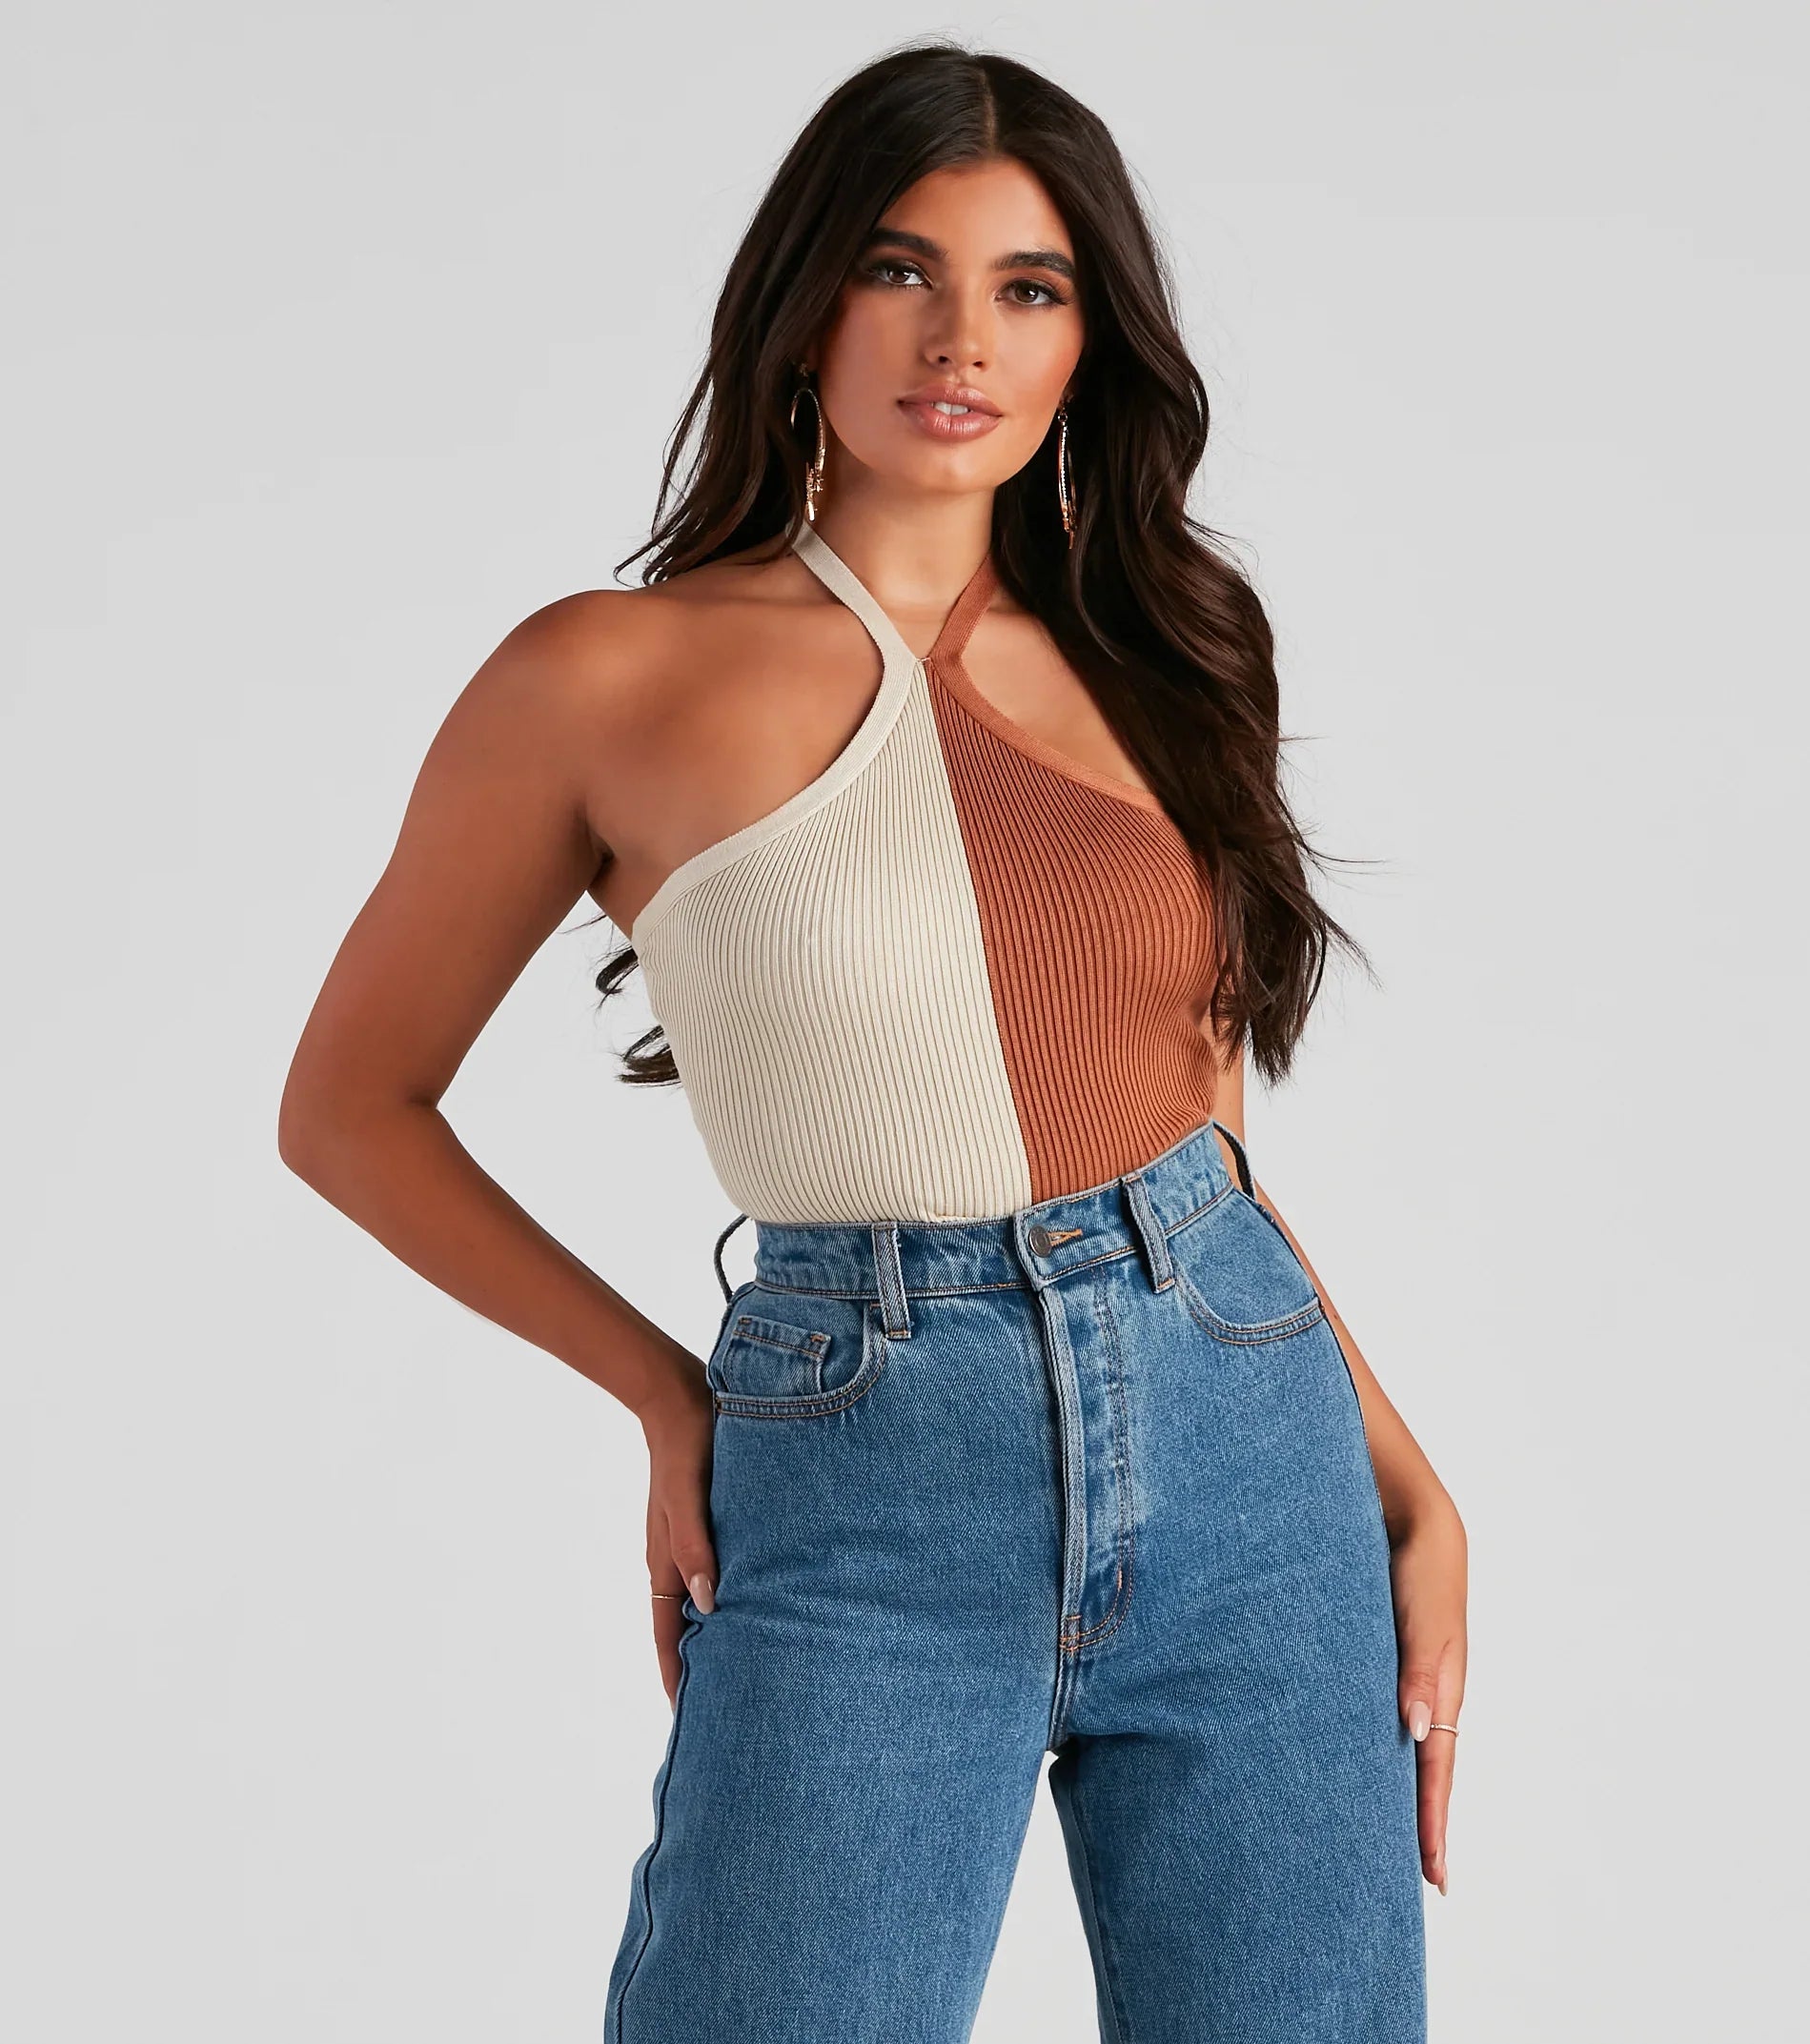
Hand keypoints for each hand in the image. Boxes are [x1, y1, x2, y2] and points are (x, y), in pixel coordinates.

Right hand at [637, 1357, 718, 1708]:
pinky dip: (735, 1593)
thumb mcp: (689, 1497)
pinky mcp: (714, 1520)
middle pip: (687, 1625)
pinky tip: (762, 1599)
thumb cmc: (686, 1445)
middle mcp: (678, 1557)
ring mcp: (695, 1539)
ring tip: (750, 1665)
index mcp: (666, 1561)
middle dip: (701, 1664)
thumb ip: (696, 1546)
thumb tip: (711, 1605)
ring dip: (722, 1631)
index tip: (688, 1717)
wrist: (681, 1395)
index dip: (677, 1675)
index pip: (668, 1635)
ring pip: (707, 1599)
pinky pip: (722, 1569)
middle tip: (728, 1704)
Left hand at [1389, 1502, 1467, 1894]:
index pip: (1436, 1770)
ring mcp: (1396, 1674)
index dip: (1432, 1823)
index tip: (1434, 1878)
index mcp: (1440, 1687)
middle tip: (1408, 1881)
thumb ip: (1418, 1666)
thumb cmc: (1419, 1561)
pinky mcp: (1371, 1655)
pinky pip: (1369, 1711)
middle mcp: (1418, 1690)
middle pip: (1419, 1770)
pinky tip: (1343, 1761)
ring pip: (1392, 1745)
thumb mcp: (1423, 1613)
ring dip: (1386, 1788)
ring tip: (1372, 1837)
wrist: (1405, 1510)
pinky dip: (1365, 1743)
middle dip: (1414, 1824)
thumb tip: (1413, 1728)